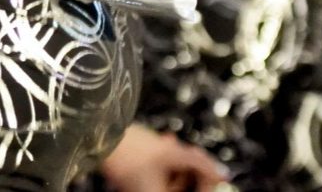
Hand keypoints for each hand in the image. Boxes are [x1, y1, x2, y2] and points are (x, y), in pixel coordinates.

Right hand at [101, 124, 228, 191]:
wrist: (99, 135)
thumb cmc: (131, 149)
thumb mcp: (172, 153)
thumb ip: (201, 163)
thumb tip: (222, 172)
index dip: (207, 183)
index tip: (212, 169)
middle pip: (184, 189)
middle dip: (190, 168)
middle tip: (190, 150)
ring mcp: (143, 189)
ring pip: (172, 180)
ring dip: (178, 161)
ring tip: (172, 142)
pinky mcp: (137, 181)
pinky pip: (160, 175)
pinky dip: (166, 161)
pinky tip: (164, 144)